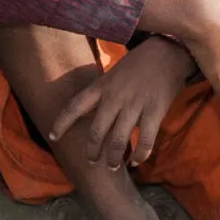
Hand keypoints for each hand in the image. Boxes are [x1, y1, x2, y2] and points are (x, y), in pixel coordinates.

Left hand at [49, 39, 192, 168]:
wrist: (166, 52)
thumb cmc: (137, 65)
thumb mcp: (112, 75)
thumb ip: (101, 94)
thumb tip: (89, 115)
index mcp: (101, 86)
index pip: (75, 106)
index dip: (62, 123)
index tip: (53, 137)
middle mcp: (115, 97)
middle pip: (96, 132)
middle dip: (92, 152)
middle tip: (92, 162)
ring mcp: (135, 104)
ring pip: (118, 140)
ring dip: (113, 158)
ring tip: (112, 167)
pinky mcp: (154, 111)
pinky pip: (145, 140)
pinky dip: (140, 155)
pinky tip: (137, 161)